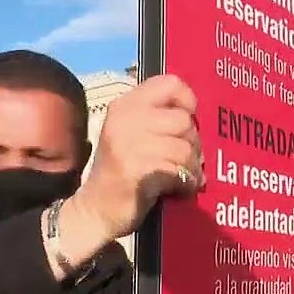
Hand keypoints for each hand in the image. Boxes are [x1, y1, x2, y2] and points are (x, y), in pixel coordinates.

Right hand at [68, 74, 203, 240]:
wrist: (96, 210)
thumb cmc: (122, 172)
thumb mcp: (133, 135)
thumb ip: (158, 120)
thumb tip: (197, 118)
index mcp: (125, 106)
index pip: (169, 83)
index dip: (187, 100)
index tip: (189, 119)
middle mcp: (125, 119)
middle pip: (183, 120)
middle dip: (194, 143)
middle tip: (188, 160)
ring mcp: (129, 144)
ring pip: (185, 147)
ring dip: (192, 166)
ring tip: (186, 176)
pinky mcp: (137, 170)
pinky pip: (179, 170)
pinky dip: (187, 182)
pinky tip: (181, 188)